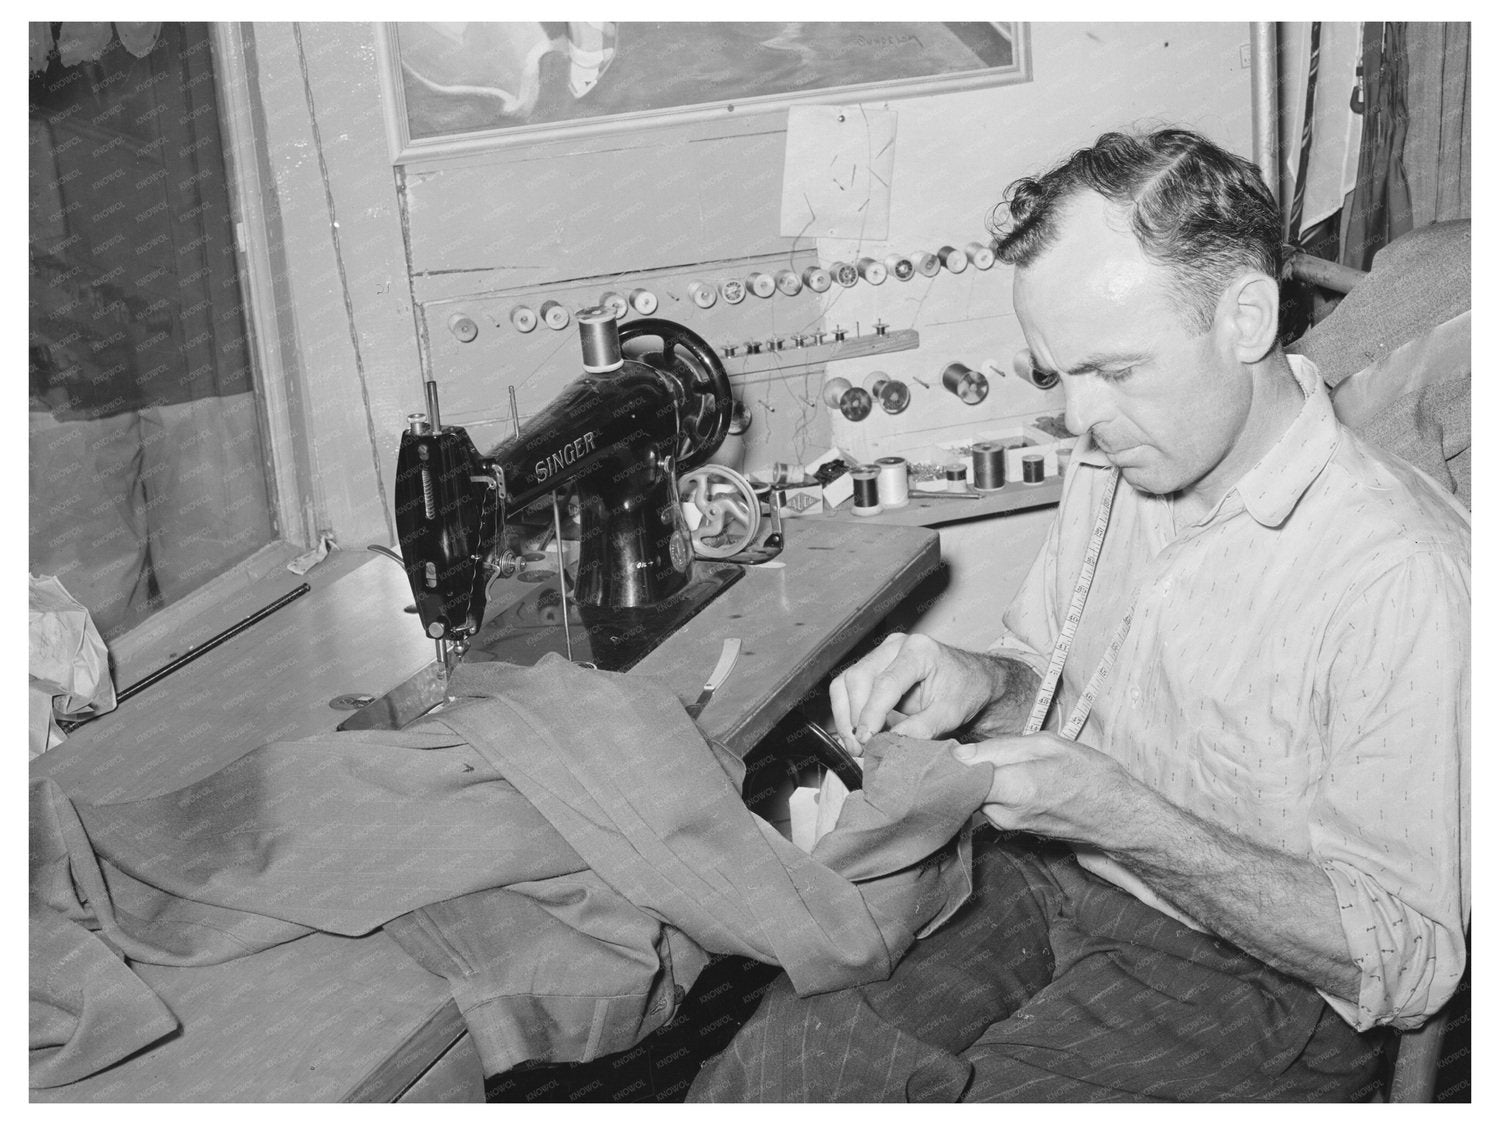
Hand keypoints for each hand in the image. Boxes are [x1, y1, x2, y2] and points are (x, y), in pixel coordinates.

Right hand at [830, 632, 999, 750]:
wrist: (972, 680)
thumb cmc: (965, 690)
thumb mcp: (951, 713)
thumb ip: (923, 727)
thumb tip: (893, 742)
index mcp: (919, 651)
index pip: (885, 682)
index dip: (871, 713)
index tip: (866, 739)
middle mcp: (895, 646)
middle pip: (859, 678)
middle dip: (854, 717)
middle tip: (860, 747)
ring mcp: (882, 653)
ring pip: (847, 681)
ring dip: (845, 716)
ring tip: (855, 744)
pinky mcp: (874, 666)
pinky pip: (848, 686)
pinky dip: (847, 711)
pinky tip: (856, 733)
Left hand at [953, 733, 1140, 845]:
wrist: (1117, 816)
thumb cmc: (1089, 776)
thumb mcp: (1048, 745)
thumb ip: (999, 749)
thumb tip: (957, 754)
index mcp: (1014, 788)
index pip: (958, 778)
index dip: (946, 760)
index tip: (942, 746)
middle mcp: (1005, 814)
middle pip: (964, 785)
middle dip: (965, 766)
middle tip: (979, 746)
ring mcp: (1007, 826)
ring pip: (976, 794)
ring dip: (981, 777)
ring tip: (1005, 760)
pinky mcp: (1011, 830)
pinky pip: (989, 804)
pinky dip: (992, 789)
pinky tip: (1011, 777)